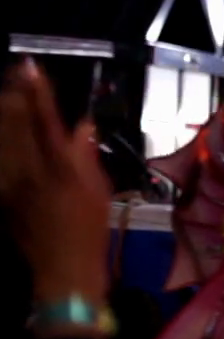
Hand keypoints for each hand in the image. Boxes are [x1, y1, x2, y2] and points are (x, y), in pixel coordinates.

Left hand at [0, 61, 110, 311]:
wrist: (63, 269)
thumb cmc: (90, 229)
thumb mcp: (98, 189)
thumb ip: (86, 155)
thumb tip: (83, 126)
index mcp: (61, 168)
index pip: (46, 121)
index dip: (37, 93)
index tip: (31, 69)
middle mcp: (31, 172)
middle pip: (15, 126)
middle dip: (13, 96)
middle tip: (11, 72)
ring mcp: (11, 185)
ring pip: (0, 142)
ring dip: (1, 115)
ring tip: (1, 92)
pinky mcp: (0, 198)